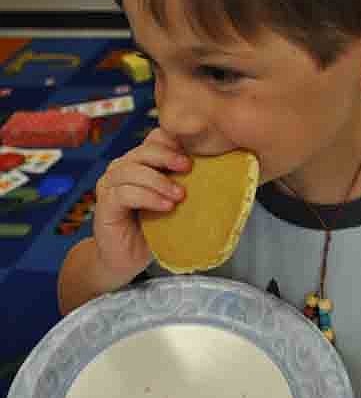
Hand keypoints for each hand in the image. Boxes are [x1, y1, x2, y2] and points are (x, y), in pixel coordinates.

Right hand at [93, 128, 190, 279]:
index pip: (155, 139)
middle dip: (167, 156)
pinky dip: (148, 197)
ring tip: (179, 195)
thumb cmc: (152, 230)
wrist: (125, 259)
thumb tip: (219, 173)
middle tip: (188, 167)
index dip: (173, 142)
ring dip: (159, 181)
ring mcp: (110, 184)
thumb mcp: (172, 202)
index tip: (194, 154)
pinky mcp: (105, 204)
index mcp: (140, 162)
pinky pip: (125, 193)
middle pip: (143, 150)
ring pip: (132, 170)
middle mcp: (122, 168)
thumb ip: (184, 184)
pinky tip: (165, 206)